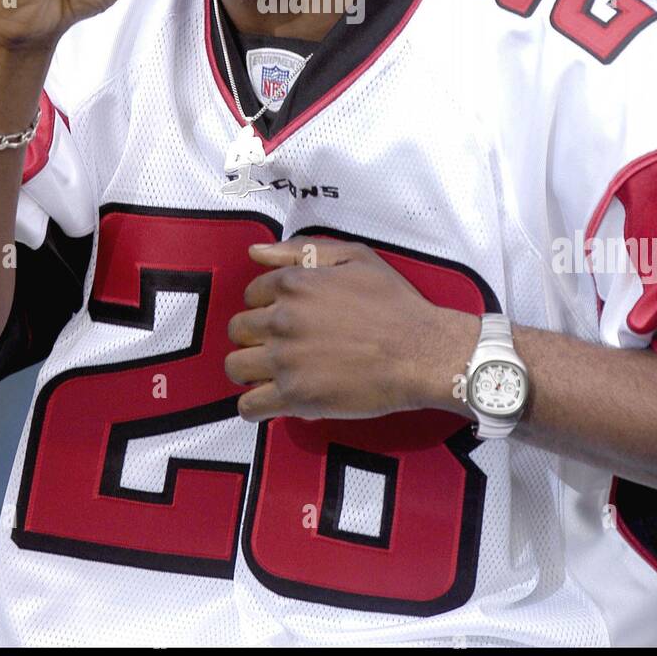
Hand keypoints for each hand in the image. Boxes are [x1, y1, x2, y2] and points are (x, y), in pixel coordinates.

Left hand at [226, 237, 464, 421]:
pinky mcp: (295, 396)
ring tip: (272, 373)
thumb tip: (257, 251)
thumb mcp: (356, 257)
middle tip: (280, 345)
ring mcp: (285, 359)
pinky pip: (250, 405)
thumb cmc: (394, 303)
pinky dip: (255, 405)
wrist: (421, 351)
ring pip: (235, 366)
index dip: (266, 305)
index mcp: (294, 284)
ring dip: (249, 369)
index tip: (284, 317)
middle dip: (254, 336)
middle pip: (238, 329)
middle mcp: (282, 319)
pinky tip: (271, 401)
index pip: (251, 293)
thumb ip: (303, 250)